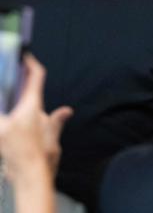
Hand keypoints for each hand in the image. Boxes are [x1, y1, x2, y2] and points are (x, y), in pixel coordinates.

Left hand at [0, 55, 71, 186]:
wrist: (30, 177)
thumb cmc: (43, 156)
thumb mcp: (53, 135)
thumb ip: (55, 120)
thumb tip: (65, 111)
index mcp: (30, 110)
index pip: (33, 82)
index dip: (32, 67)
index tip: (27, 57)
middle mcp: (12, 115)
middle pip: (8, 90)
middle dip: (9, 76)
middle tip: (9, 64)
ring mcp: (1, 127)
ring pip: (2, 105)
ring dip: (4, 97)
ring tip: (7, 87)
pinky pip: (0, 116)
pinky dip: (2, 112)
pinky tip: (3, 110)